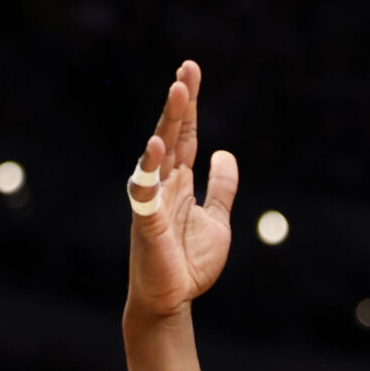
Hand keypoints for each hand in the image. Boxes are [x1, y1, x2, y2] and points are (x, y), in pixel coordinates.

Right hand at [126, 62, 239, 320]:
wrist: (171, 301)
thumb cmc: (187, 263)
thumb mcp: (217, 220)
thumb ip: (221, 188)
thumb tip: (224, 153)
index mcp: (179, 182)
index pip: (186, 135)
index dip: (190, 105)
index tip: (192, 71)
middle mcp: (163, 185)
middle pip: (172, 134)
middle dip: (180, 102)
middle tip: (187, 69)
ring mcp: (152, 201)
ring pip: (158, 153)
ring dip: (168, 122)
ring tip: (177, 91)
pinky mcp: (145, 222)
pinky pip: (145, 190)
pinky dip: (149, 168)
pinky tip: (157, 146)